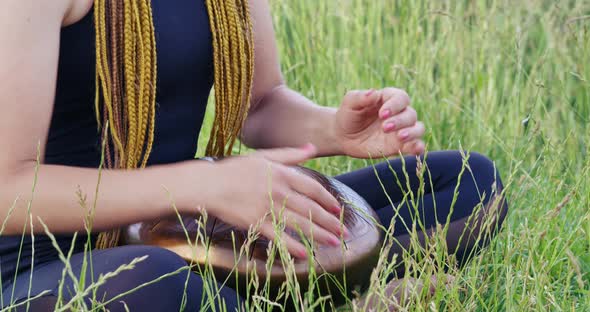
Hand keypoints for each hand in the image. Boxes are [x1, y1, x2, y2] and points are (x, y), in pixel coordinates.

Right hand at [200, 144, 345, 258]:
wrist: (208, 184)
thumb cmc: (235, 170)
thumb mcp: (263, 157)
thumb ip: (290, 154)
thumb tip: (312, 148)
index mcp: (282, 174)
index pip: (312, 189)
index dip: (328, 200)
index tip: (338, 210)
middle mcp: (278, 191)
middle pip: (310, 209)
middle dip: (330, 222)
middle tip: (344, 233)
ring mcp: (267, 208)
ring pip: (299, 223)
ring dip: (319, 234)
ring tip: (334, 243)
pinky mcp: (255, 223)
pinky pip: (278, 236)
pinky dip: (292, 246)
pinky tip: (304, 254)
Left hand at [333, 88, 424, 157]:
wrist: (343, 136)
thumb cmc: (348, 115)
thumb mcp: (350, 103)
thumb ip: (361, 97)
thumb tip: (374, 92)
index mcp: (388, 99)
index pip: (401, 98)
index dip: (395, 105)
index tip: (381, 113)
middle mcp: (398, 113)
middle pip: (410, 114)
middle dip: (400, 121)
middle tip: (385, 127)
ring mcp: (400, 130)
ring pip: (418, 128)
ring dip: (412, 132)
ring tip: (400, 137)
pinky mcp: (399, 145)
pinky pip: (415, 145)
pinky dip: (418, 147)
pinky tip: (415, 149)